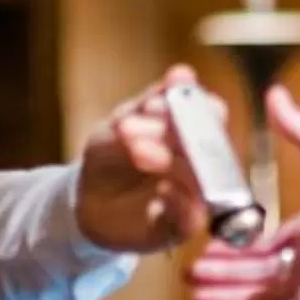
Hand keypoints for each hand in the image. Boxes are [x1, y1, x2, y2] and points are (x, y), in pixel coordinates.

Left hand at [75, 64, 210, 255]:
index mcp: (191, 133)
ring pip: (201, 177)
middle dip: (178, 129)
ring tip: (135, 149)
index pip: (212, 112)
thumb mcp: (121, 124)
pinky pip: (192, 216)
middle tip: (144, 117)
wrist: (87, 204)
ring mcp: (195, 196)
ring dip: (171, 159)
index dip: (196, 102)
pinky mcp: (180, 227)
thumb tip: (183, 73)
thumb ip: (150, 104)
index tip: (164, 96)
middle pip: (212, 144)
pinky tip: (163, 191)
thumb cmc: (111, 157)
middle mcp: (201, 164)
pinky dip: (181, 201)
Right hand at [185, 88, 299, 299]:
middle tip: (189, 276)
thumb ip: (299, 128)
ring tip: (194, 299)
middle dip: (222, 276)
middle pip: (256, 274)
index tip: (208, 248)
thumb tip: (275, 93)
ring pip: (259, 297)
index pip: (266, 246)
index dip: (235, 249)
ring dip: (227, 298)